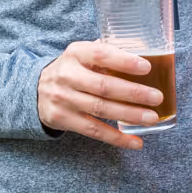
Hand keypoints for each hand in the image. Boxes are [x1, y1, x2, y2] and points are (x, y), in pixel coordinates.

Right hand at [38, 41, 165, 149]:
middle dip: (133, 93)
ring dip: (129, 115)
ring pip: (101, 110)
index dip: (124, 61)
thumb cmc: (71, 69)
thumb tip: (144, 50)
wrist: (35, 90)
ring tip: (152, 117)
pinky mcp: (63, 120)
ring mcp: (64, 99)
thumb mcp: (82, 54)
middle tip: (157, 97)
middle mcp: (67, 75)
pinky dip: (117, 138)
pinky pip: (94, 131)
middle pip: (104, 86)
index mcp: (75, 53)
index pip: (101, 55)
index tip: (146, 67)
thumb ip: (106, 52)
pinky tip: (136, 142)